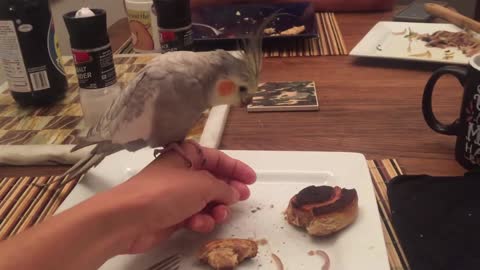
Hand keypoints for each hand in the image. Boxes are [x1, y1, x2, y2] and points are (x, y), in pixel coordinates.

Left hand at [107, 143, 255, 253]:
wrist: (128, 219)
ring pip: (205, 200)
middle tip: (242, 199)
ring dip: (215, 209)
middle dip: (228, 191)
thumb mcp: (201, 185)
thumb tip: (234, 192)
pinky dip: (199, 220)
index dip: (236, 168)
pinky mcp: (171, 215)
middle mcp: (181, 172)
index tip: (252, 179)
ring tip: (219, 214)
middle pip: (213, 180)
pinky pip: (194, 215)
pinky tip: (198, 224)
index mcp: (186, 155)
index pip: (217, 158)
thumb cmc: (165, 193)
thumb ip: (223, 187)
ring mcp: (176, 194)